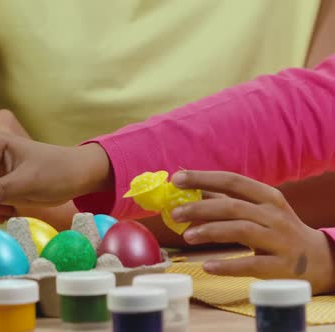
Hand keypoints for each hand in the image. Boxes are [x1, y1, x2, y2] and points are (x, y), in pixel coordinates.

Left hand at [171, 170, 334, 293]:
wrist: (318, 260)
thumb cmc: (277, 229)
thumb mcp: (257, 210)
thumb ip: (226, 198)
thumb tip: (190, 186)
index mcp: (267, 196)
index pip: (232, 180)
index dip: (203, 178)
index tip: (177, 179)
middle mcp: (274, 215)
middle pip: (232, 206)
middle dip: (200, 208)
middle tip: (175, 213)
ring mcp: (279, 240)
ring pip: (241, 230)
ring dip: (210, 231)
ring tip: (186, 236)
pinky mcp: (280, 266)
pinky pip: (250, 264)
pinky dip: (227, 265)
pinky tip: (207, 266)